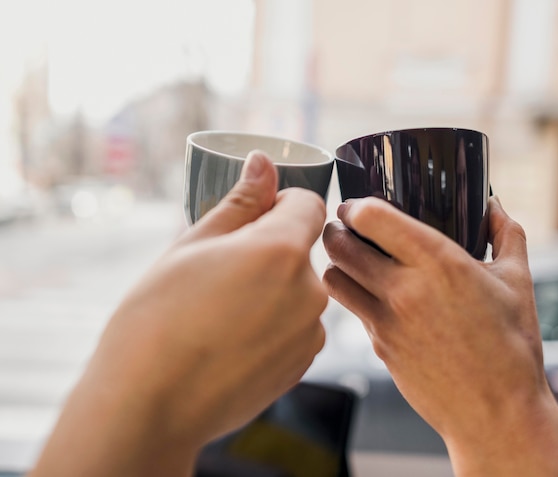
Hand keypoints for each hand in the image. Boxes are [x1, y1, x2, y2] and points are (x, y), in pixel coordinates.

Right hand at [30, 151, 327, 476]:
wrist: (150, 403)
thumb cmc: (158, 318)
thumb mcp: (192, 246)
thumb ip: (239, 203)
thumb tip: (263, 162)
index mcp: (282, 251)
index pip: (309, 204)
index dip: (283, 203)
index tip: (255, 217)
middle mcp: (308, 291)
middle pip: (301, 250)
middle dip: (271, 250)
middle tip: (223, 271)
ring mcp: (309, 332)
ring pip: (298, 290)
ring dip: (273, 289)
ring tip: (223, 311)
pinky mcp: (302, 363)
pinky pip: (296, 327)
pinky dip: (274, 324)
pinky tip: (233, 339)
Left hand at [323, 196, 557, 476]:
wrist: (497, 413)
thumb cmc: (511, 348)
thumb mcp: (518, 282)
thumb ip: (506, 234)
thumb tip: (494, 205)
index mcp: (440, 263)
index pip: (372, 218)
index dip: (356, 206)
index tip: (357, 205)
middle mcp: (405, 289)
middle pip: (340, 245)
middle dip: (335, 230)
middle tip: (343, 228)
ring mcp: (386, 321)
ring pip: (333, 278)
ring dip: (335, 264)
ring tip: (349, 259)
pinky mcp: (379, 347)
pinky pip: (351, 311)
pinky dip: (352, 296)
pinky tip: (369, 295)